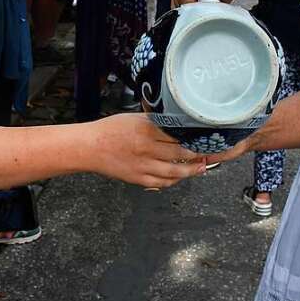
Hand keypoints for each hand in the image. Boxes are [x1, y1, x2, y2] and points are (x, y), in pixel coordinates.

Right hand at [87, 113, 210, 187]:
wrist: (90, 147)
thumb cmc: (110, 130)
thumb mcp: (134, 118)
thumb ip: (155, 122)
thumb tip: (177, 125)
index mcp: (146, 129)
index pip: (177, 133)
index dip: (194, 136)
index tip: (206, 136)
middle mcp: (146, 148)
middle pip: (180, 152)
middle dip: (198, 153)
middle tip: (210, 152)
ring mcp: (143, 165)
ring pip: (175, 171)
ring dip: (191, 170)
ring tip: (201, 167)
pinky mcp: (138, 178)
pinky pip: (161, 182)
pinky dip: (174, 180)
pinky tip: (180, 176)